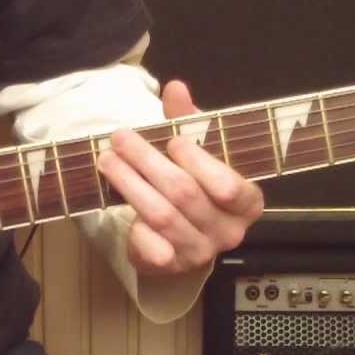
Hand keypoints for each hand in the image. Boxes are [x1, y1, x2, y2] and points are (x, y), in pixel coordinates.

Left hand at [97, 80, 263, 275]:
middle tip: (120, 138)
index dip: (199, 162)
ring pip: (162, 216)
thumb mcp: (199, 148)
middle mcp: (229, 232)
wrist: (185, 237)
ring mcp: (201, 252)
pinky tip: (117, 204)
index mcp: (247, 202)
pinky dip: (134, 226)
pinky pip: (151, 248)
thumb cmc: (198, 184)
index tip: (172, 141)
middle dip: (148, 162)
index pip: (229, 187)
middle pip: (185, 195)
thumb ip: (189, 119)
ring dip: (130, 184)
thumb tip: (175, 88)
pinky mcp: (173, 266)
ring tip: (107, 160)